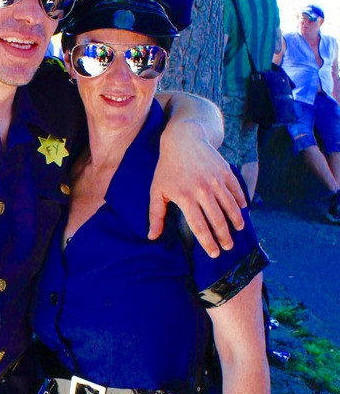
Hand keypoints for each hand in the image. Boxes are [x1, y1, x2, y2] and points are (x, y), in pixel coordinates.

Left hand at [149, 132, 246, 256]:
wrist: (183, 139)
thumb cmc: (167, 168)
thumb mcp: (157, 190)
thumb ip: (155, 215)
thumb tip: (152, 237)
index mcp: (185, 198)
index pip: (199, 226)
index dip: (208, 242)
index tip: (213, 253)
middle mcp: (202, 190)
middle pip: (217, 219)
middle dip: (224, 236)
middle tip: (228, 246)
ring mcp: (216, 180)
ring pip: (230, 206)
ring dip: (236, 220)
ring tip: (238, 230)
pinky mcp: (225, 171)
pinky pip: (236, 190)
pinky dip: (240, 201)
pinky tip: (242, 210)